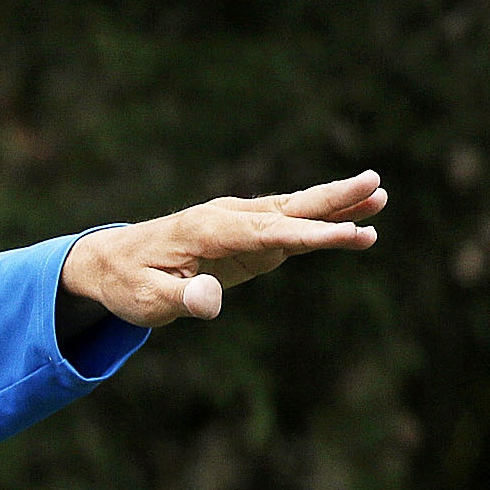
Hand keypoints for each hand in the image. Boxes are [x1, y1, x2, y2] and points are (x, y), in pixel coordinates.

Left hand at [63, 170, 386, 325]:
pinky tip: (354, 218)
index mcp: (204, 230)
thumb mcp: (146, 300)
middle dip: (331, 200)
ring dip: (334, 204)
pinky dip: (319, 221)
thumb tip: (210, 302)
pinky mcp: (244, 236)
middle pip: (286, 208)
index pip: (265, 233)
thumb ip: (181, 299)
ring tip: (379, 195)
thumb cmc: (127, 283)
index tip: (345, 235)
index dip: (307, 235)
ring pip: (292, 211)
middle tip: (376, 186)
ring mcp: (237, 223)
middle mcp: (225, 218)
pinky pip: (287, 226)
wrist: (109, 262)